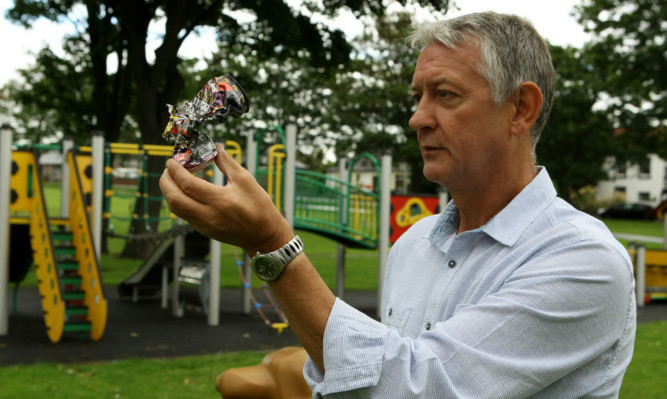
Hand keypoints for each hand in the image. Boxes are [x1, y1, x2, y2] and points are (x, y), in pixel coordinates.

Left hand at [159, 144, 292, 254]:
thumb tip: (215, 147)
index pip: (188, 185)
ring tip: (174, 177)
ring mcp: (204, 225)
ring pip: (175, 208)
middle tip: (169, 168)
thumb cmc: (259, 207)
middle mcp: (209, 215)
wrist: (263, 236)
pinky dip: (179, 200)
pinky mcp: (203, 230)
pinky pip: (183, 214)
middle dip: (165, 181)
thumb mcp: (246, 180)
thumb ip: (227, 162)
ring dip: (169, 191)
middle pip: (174, 199)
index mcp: (220, 201)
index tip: (172, 160)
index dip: (175, 171)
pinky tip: (185, 190)